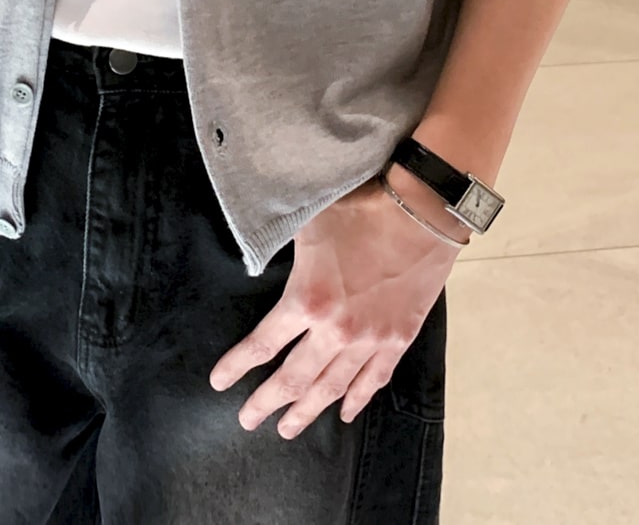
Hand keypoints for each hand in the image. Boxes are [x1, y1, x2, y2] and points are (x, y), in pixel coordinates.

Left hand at [207, 175, 461, 436]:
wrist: (420, 213)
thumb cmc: (359, 209)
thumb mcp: (307, 225)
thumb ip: (283, 253)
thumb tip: (257, 258)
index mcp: (307, 299)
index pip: (262, 345)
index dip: (237, 366)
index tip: (218, 382)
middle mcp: (336, 331)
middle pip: (293, 379)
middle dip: (266, 403)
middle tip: (248, 421)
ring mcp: (370, 340)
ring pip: (332, 389)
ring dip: (307, 412)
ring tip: (286, 430)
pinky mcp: (399, 339)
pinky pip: (373, 380)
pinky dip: (357, 400)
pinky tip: (345, 413)